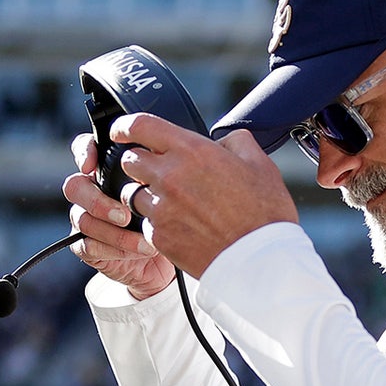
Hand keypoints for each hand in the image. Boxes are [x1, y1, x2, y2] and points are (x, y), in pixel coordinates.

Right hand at [62, 132, 176, 299]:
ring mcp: (90, 219)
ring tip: (143, 238)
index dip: (84, 152)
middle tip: (125, 214)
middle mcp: (95, 192)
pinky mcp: (90, 247)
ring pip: (81, 218)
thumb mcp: (183, 184)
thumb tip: (202, 141)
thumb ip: (180, 162)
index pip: (86, 149)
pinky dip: (114, 248)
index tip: (93, 164)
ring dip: (111, 230)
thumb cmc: (179, 214)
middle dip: (96, 199)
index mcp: (111, 170)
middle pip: (75, 185)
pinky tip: (140, 250)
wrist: (175, 256)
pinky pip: (86, 244)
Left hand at [112, 113, 298, 278]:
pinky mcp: (159, 236)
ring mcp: (161, 209)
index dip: (125, 125)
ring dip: (147, 194)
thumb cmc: (264, 214)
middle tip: (159, 171)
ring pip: (133, 193)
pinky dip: (158, 222)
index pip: (140, 126)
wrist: (260, 260)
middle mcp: (169, 177)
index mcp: (191, 152)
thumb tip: (223, 141)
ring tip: (175, 203)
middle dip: (140, 162)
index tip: (122, 131)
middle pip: (130, 160)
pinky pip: (146, 222)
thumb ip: (236, 142)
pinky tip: (183, 226)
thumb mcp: (260, 164)